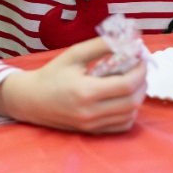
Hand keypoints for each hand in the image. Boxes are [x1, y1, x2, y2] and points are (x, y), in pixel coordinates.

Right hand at [0, 37, 147, 132]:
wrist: (30, 100)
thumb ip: (102, 45)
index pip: (127, 85)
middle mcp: (90, 113)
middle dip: (142, 82)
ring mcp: (91, 125)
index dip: (140, 70)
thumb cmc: (52, 74)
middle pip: (133, 102)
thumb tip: (129, 41)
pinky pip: (121, 126)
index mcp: (86, 92)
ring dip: (137, 96)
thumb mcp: (75, 54)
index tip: (140, 58)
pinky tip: (123, 97)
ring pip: (130, 115)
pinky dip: (129, 112)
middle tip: (139, 68)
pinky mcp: (92, 132)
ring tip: (131, 80)